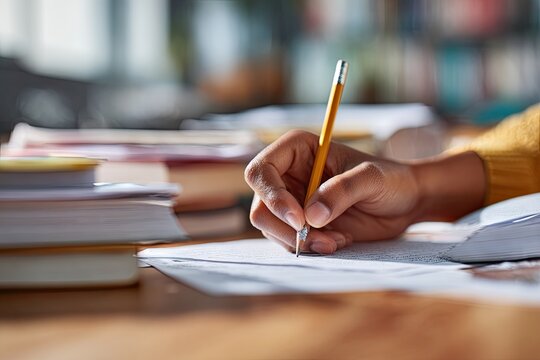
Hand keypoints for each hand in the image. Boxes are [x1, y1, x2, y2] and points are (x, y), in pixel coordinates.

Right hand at [244, 130, 425, 253]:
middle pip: (260, 205)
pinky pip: (288, 241)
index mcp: (297, 150)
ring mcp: (292, 201)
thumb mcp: (372, 178)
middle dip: (286, 228)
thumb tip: (311, 216)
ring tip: (336, 240)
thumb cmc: (390, 179)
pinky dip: (310, 247)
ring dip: (301, 241)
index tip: (300, 220)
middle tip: (319, 238)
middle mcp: (287, 175)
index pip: (261, 171)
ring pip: (271, 228)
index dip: (272, 196)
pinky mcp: (301, 224)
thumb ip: (342, 190)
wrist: (404, 203)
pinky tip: (337, 241)